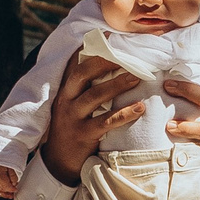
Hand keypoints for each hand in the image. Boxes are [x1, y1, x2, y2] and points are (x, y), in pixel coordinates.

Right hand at [0, 163, 20, 199]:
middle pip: (0, 189)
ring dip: (3, 194)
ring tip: (10, 196)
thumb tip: (14, 184)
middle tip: (13, 192)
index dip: (11, 189)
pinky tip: (3, 194)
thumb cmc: (2, 159)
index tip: (15, 189)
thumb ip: (13, 175)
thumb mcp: (10, 165)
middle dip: (7, 192)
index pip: (4, 185)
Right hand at [40, 49, 146, 184]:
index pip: (75, 64)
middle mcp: (66, 101)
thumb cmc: (72, 131)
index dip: (90, 49)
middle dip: (104, 62)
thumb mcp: (72, 107)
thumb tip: (110, 70)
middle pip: (83, 74)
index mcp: (65, 91)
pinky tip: (140, 108)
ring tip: (139, 77)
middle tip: (127, 55)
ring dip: (118, 84)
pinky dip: (124, 114)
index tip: (108, 36)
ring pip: (95, 95)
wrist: (59, 164)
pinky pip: (106, 122)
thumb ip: (85, 90)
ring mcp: (73, 118)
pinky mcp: (83, 135)